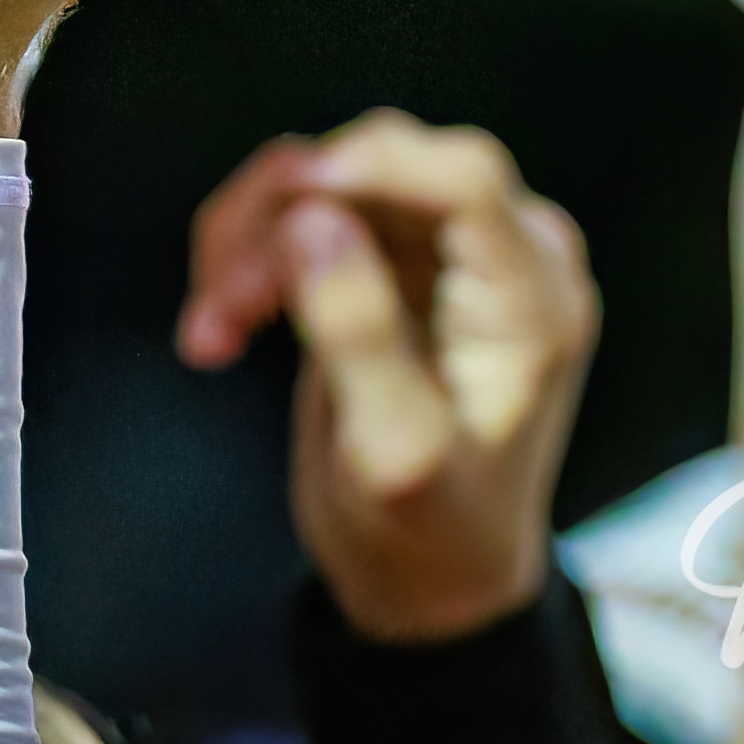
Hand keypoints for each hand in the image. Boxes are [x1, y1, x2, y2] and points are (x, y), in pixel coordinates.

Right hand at [176, 114, 600, 641]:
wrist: (427, 580)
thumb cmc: (432, 532)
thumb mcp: (397, 453)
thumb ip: (360, 332)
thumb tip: (311, 219)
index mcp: (533, 297)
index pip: (463, 180)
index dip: (372, 167)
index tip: (288, 205)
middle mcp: (500, 253)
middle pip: (380, 164)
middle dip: (285, 217)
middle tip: (222, 307)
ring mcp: (443, 250)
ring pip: (327, 179)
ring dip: (252, 238)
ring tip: (211, 327)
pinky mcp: (389, 257)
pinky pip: (307, 212)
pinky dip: (251, 253)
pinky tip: (221, 324)